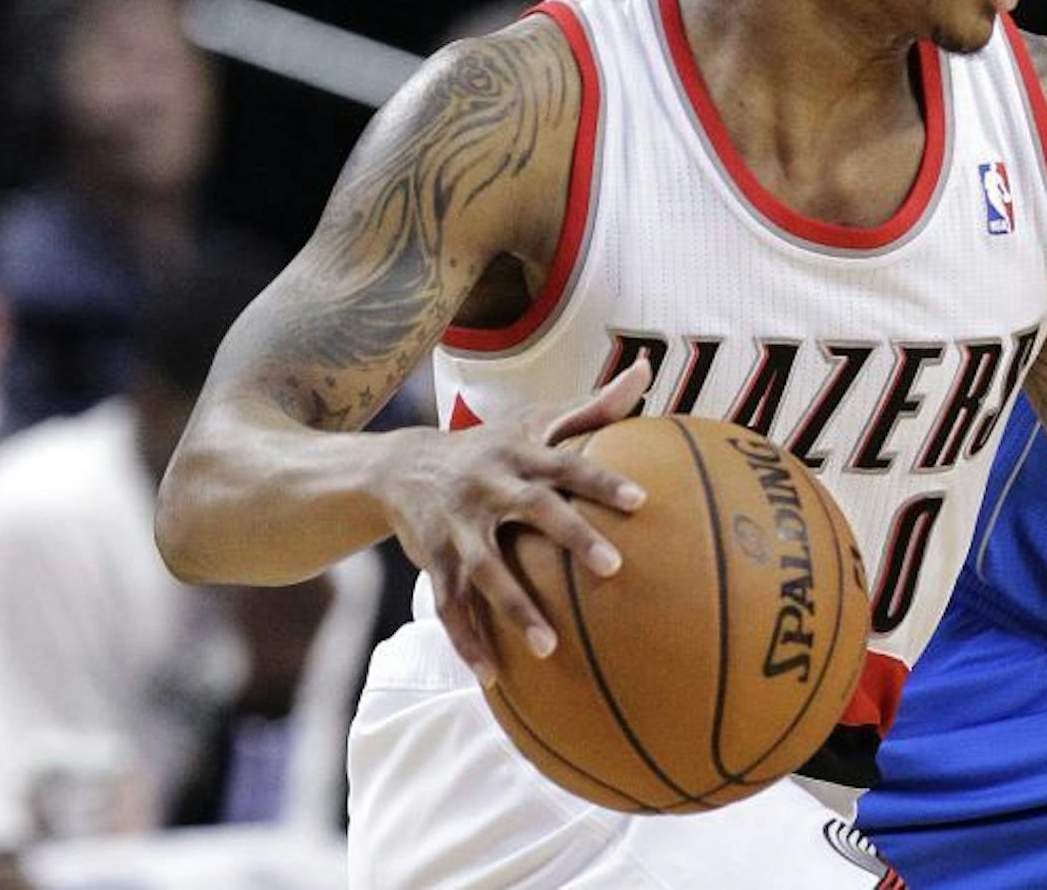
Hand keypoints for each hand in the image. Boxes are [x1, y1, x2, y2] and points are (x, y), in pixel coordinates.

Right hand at [377, 357, 652, 684]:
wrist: (400, 465)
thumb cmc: (491, 444)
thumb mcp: (534, 419)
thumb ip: (594, 406)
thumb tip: (646, 369)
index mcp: (520, 453)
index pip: (569, 463)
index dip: (603, 479)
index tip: (643, 499)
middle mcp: (489, 486)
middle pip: (534, 510)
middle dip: (573, 537)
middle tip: (614, 567)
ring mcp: (457, 528)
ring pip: (486, 571)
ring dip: (516, 609)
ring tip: (551, 648)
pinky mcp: (432, 561)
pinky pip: (450, 606)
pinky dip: (468, 642)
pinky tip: (493, 677)